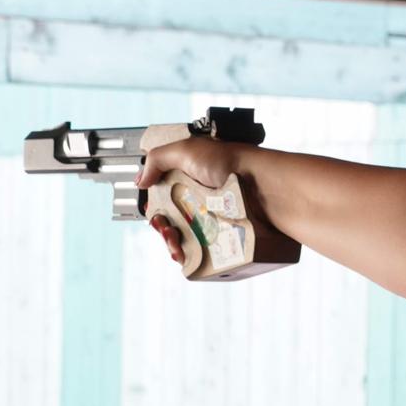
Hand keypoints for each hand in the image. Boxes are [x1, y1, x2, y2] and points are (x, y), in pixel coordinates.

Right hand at [136, 137, 248, 265]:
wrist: (265, 187)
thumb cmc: (232, 164)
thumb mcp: (187, 150)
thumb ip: (157, 159)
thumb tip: (140, 179)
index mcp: (192, 178)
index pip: (165, 196)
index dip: (155, 206)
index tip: (153, 212)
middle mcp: (202, 199)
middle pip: (172, 220)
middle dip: (162, 227)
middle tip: (165, 229)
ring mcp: (214, 220)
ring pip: (185, 238)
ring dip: (171, 243)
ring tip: (174, 243)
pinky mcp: (225, 237)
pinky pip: (203, 251)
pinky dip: (189, 255)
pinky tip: (184, 254)